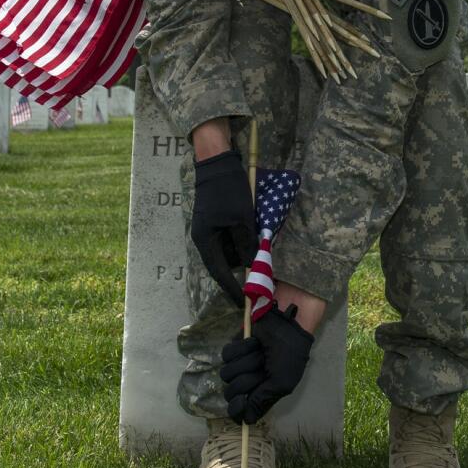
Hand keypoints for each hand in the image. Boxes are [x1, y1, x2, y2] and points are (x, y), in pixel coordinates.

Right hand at [191, 150, 255, 300]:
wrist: (217, 163)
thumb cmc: (228, 191)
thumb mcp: (241, 218)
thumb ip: (246, 243)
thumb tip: (253, 264)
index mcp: (206, 241)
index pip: (220, 273)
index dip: (232, 289)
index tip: (244, 304)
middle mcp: (205, 239)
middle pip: (226, 262)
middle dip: (243, 265)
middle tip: (263, 270)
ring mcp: (210, 230)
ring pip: (229, 250)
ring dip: (244, 249)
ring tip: (261, 245)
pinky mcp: (216, 221)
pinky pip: (230, 237)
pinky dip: (242, 238)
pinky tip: (254, 231)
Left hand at [219, 305, 314, 423]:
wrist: (289, 325)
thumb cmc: (290, 355)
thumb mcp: (282, 382)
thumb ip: (262, 401)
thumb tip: (247, 420)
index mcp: (260, 395)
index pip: (239, 411)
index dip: (236, 409)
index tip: (242, 400)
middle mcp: (248, 383)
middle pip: (231, 392)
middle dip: (247, 379)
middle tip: (263, 368)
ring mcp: (240, 365)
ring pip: (227, 373)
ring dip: (247, 361)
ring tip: (261, 353)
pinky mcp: (235, 348)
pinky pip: (226, 355)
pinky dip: (241, 348)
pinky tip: (254, 343)